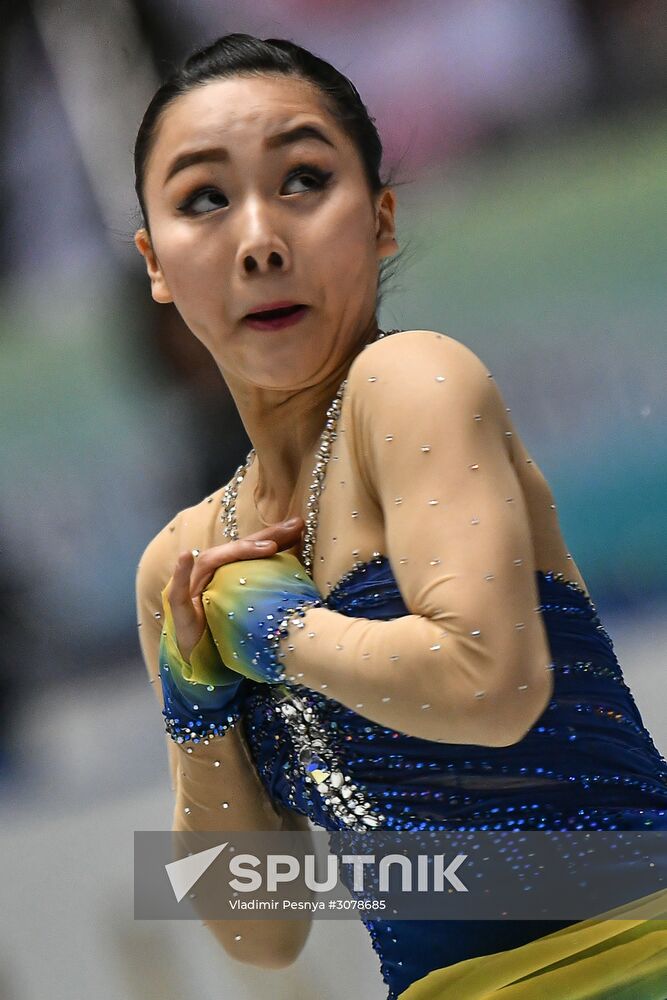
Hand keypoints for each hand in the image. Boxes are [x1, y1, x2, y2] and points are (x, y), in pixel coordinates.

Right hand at [164, 517, 304, 663]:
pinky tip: (186, 556)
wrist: (197, 659)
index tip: (300, 525)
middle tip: (293, 526)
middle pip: (236, 550)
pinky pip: (178, 591)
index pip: (251, 550)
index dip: (274, 536)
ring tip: (266, 546)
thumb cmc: (224, 632)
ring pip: (211, 561)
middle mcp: (210, 575)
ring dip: (236, 551)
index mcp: (228, 574)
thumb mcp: (251, 612)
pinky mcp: (180, 610)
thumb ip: (268, 592)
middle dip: (265, 536)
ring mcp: (193, 590)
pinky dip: (181, 573)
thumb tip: (301, 580)